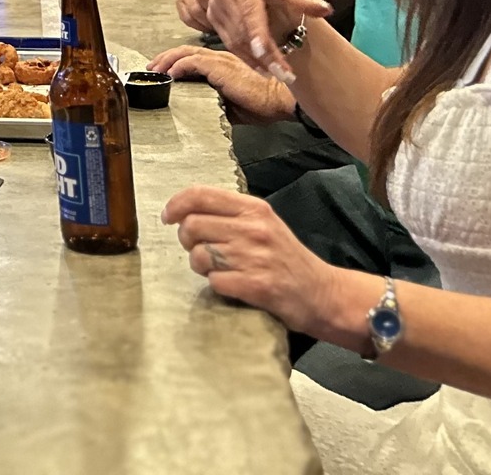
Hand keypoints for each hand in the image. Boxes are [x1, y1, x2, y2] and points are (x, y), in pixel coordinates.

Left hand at [145, 45, 295, 122]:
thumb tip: (201, 111)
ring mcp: (220, 60)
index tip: (163, 70)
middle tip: (152, 67)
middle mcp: (221, 57)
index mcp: (224, 63)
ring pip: (186, 53)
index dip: (175, 61)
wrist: (281, 99)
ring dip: (167, 60)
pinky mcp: (220, 67)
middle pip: (186, 50)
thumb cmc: (264, 103)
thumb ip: (217, 102)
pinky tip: (170, 74)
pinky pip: (193, 62)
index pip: (194, 56)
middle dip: (165, 57)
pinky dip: (178, 66)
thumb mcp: (233, 104)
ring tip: (155, 69)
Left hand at [161, 187, 364, 341]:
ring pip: (198, 255)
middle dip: (187, 241)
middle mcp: (253, 228)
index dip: (175, 205)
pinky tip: (233, 285)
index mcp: (254, 208)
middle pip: (192, 226)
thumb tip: (184, 211)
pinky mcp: (257, 285)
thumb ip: (229, 214)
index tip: (167, 217)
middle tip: (200, 250)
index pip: (200, 195)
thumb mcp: (264, 224)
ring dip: (201, 266)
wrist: (323, 294)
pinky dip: (218, 285)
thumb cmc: (287, 259)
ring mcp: (255, 257)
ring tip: (220, 269)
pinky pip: (214, 281)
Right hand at [207, 0, 335, 82]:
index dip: (256, 32)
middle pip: (244, 30)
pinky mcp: (212, 18)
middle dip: (265, 55)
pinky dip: (247, 58)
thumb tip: (326, 10)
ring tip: (279, 75)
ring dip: (256, 61)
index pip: (250, 9)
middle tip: (286, 74)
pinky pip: (229, 43)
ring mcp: (214, 6)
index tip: (264, 52)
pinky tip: (263, 68)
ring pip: (235, 41)